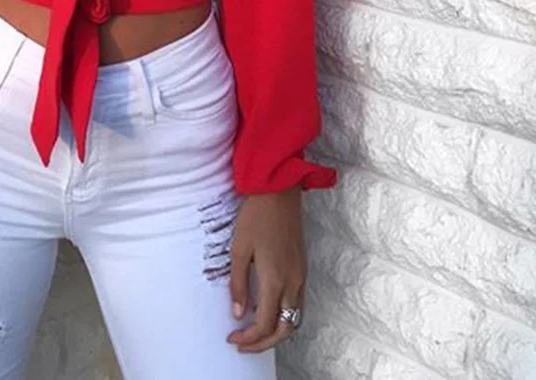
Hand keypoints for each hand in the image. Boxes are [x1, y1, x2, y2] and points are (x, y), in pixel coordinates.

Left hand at [226, 185, 305, 352]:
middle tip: (243, 343)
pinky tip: (267, 309)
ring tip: (254, 331)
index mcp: (276, 280)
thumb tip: (238, 313)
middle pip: (286, 329)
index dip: (250, 338)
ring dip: (277, 331)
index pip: (266, 324)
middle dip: (265, 343)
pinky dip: (284, 316)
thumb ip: (239, 284)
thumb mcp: (239, 249)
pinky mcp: (302, 268)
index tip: (233, 339)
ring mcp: (301, 275)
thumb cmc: (256, 216)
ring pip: (295, 318)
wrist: (278, 192)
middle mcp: (293, 282)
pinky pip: (298, 303)